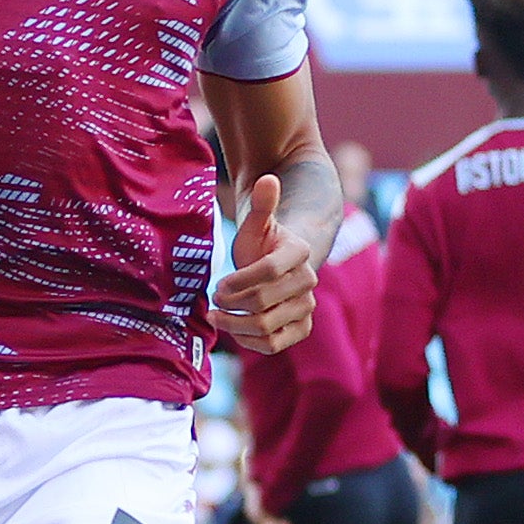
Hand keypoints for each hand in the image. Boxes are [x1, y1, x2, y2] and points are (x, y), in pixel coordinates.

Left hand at [209, 173, 319, 353]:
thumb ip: (262, 205)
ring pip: (265, 326)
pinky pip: (273, 345)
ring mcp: (306, 308)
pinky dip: (248, 341)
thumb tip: (268, 179)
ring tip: (217, 316)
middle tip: (215, 299)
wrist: (279, 268)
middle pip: (262, 302)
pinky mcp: (300, 330)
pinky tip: (234, 329)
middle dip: (231, 303)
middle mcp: (308, 282)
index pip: (268, 270)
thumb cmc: (262, 244)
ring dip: (234, 325)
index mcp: (299, 252)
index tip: (219, 284)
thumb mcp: (257, 224)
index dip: (238, 281)